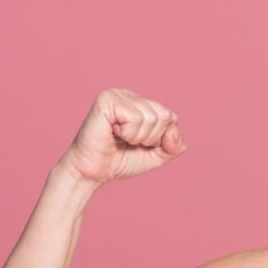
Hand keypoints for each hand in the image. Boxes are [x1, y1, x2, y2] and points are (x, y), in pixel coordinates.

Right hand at [59, 88, 186, 185]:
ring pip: (151, 117)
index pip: (172, 118)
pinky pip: (135, 118)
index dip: (160, 139)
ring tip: (120, 138)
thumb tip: (173, 129)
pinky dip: (128, 133)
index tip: (139, 144)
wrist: (92, 173)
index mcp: (141, 103)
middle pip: (164, 115)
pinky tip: (112, 133)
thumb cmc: (120, 161)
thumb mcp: (157, 156)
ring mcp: (117, 94)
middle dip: (150, 138)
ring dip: (137, 137)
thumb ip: (174, 145)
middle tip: (128, 142)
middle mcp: (129, 95)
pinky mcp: (107, 100)